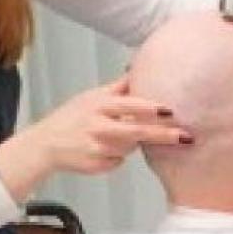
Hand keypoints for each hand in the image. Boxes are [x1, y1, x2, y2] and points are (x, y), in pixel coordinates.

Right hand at [0, 77, 190, 201]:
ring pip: (131, 147)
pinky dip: (117, 155)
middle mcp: (98, 126)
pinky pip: (121, 160)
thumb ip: (118, 88)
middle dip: (163, 135)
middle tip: (186, 137)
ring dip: (131, 143)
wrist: (45, 145)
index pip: (127, 105)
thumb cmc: (72, 118)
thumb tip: (138, 69)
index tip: (170, 110)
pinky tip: (101, 149)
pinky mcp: (100, 164)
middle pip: (136, 131)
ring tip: (110, 136)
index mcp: (97, 105)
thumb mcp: (91, 97)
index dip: (149, 108)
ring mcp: (99, 148)